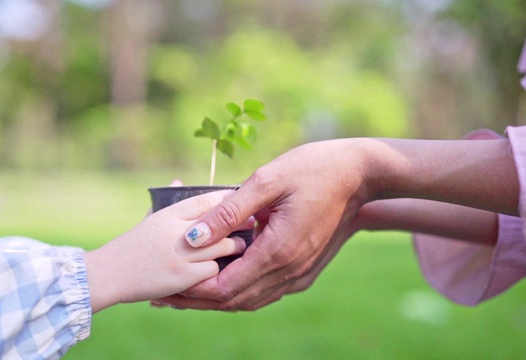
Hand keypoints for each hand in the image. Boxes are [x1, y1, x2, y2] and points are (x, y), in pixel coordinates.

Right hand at [83, 190, 246, 312]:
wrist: (109, 274)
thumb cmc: (132, 245)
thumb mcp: (150, 218)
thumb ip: (169, 202)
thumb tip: (178, 182)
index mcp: (170, 214)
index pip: (208, 200)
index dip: (229, 199)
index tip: (243, 201)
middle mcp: (177, 232)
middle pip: (223, 223)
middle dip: (240, 223)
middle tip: (250, 224)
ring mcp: (181, 255)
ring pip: (224, 247)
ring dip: (234, 247)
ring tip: (239, 246)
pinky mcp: (183, 277)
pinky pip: (214, 270)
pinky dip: (218, 270)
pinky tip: (220, 268)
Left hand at [160, 134, 518, 310]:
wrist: (361, 177)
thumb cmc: (314, 169)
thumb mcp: (267, 180)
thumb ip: (228, 211)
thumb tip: (192, 238)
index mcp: (278, 251)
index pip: (224, 287)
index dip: (191, 290)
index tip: (164, 288)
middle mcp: (290, 271)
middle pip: (233, 301)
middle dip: (197, 301)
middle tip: (166, 297)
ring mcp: (300, 275)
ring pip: (249, 301)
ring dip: (217, 299)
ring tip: (186, 292)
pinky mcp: (305, 272)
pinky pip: (265, 292)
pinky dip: (239, 291)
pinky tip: (221, 280)